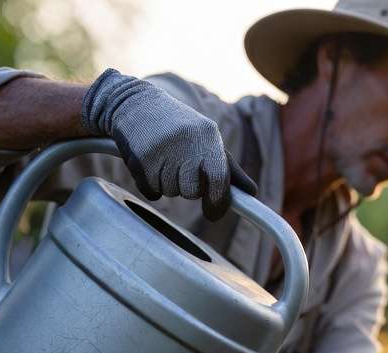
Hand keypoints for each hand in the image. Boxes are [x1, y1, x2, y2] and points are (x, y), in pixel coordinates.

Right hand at [81, 69, 256, 220]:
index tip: (213, 214)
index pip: (219, 179)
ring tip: (163, 160)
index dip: (218, 202)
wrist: (135, 103)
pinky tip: (149, 163)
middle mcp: (186, 141)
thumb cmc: (179, 126)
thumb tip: (251, 192)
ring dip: (168, 184)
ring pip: (170, 192)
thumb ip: (229, 168)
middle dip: (187, 188)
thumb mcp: (206, 138)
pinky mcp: (139, 157)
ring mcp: (161, 149)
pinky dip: (150, 185)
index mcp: (208, 136)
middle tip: (181, 170)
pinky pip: (150, 191)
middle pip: (192, 192)